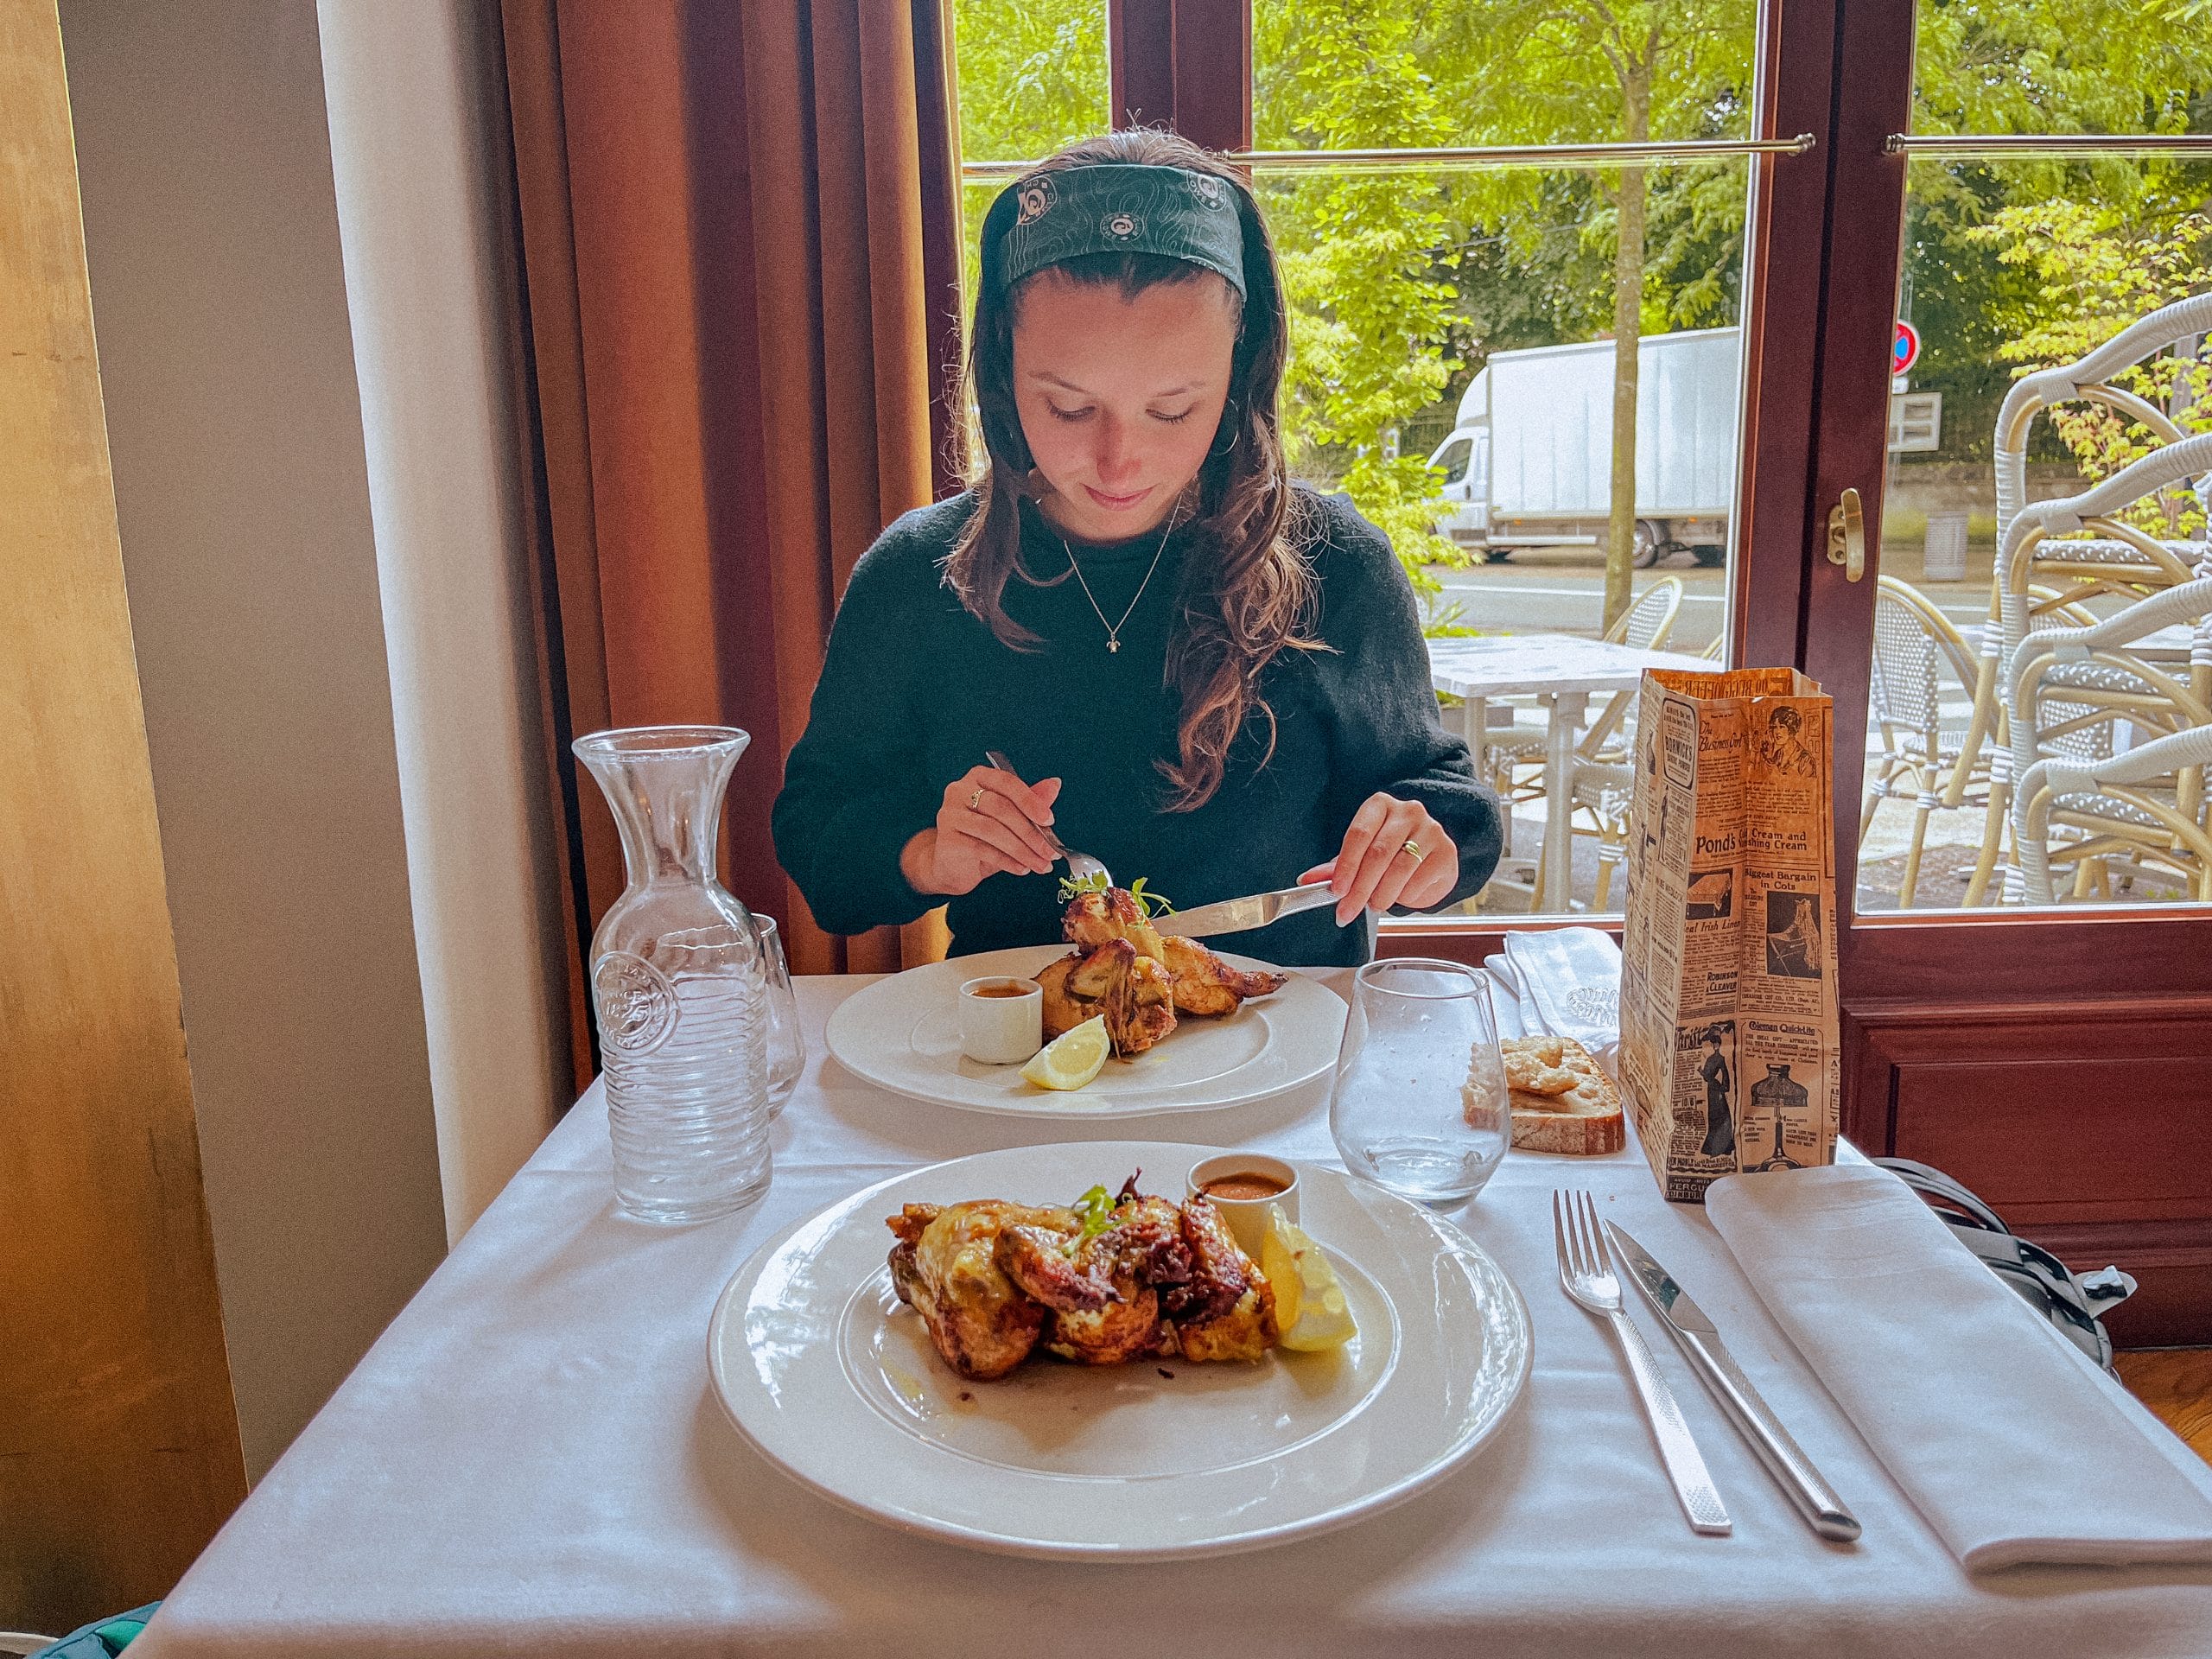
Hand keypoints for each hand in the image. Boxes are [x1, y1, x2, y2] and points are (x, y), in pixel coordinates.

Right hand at [901, 766, 1063, 897]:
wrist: (952, 865)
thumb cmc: (982, 836)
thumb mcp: (1009, 818)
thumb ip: (1030, 801)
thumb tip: (1054, 784)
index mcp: (978, 777)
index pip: (1006, 782)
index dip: (1030, 800)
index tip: (1050, 820)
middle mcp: (960, 791)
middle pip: (1000, 807)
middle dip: (1030, 832)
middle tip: (1050, 851)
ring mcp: (950, 814)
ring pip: (992, 830)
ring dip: (1022, 850)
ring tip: (1040, 864)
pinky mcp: (947, 839)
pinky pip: (982, 849)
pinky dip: (1006, 861)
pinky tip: (1022, 868)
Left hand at [1299, 794, 1457, 925]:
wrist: (1431, 855)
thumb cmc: (1391, 852)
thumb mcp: (1360, 855)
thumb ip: (1335, 867)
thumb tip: (1307, 880)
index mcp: (1379, 806)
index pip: (1358, 834)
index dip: (1346, 865)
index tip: (1337, 891)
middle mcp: (1407, 811)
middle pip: (1378, 854)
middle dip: (1360, 889)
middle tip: (1348, 911)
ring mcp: (1430, 829)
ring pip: (1399, 869)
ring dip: (1382, 895)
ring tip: (1374, 904)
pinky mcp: (1446, 851)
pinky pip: (1419, 881)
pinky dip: (1405, 896)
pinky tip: (1400, 895)